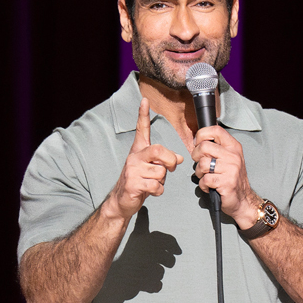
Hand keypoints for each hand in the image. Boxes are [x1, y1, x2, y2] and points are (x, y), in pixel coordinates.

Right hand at [103, 98, 184, 220]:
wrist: (121, 202)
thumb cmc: (139, 183)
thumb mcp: (152, 170)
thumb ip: (164, 162)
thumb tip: (180, 158)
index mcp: (138, 151)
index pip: (141, 129)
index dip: (143, 115)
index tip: (144, 100)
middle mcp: (134, 157)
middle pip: (158, 150)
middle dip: (170, 160)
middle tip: (171, 168)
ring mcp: (132, 170)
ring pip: (161, 172)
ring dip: (162, 181)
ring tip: (152, 184)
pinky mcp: (132, 183)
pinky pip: (156, 185)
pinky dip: (158, 191)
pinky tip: (150, 191)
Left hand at [191, 125, 260, 226]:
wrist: (243, 199)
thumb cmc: (231, 178)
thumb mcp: (228, 158)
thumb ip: (216, 147)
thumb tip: (197, 140)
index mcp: (233, 146)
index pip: (215, 130)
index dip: (201, 135)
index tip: (198, 144)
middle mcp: (233, 156)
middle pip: (204, 147)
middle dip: (196, 157)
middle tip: (201, 165)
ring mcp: (231, 169)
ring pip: (202, 164)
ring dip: (199, 173)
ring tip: (206, 176)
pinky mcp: (226, 183)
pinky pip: (205, 180)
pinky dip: (203, 185)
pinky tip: (209, 186)